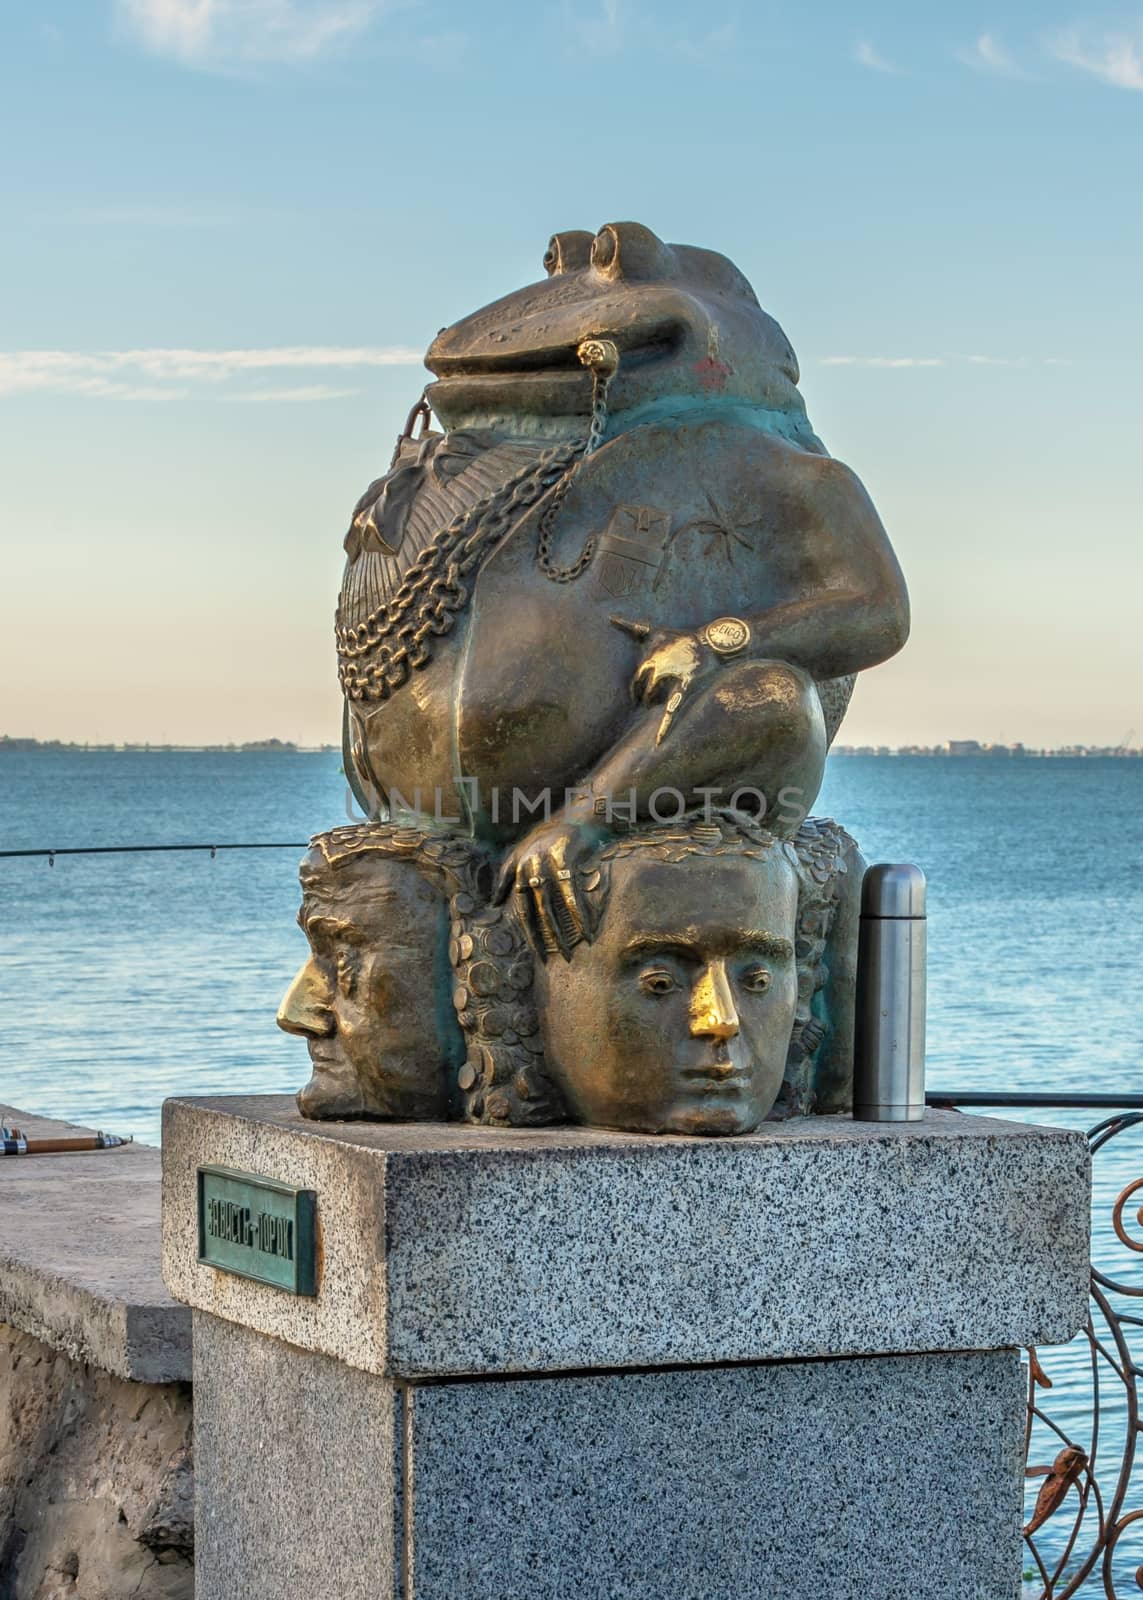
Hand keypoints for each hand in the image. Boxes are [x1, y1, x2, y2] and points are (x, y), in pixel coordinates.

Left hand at [494, 815, 603, 959]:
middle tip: (560, 959)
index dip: (531, 934)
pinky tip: (587, 929)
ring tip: (574, 950)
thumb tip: (492, 901)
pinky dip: (579, 912)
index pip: (522, 910)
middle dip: (548, 938)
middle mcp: (529, 869)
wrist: (576, 814)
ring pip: (553, 905)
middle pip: (538, 911)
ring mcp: (546, 864)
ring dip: (565, 930)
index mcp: (518, 871)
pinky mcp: (565, 859)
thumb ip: (505, 876)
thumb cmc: (546, 836)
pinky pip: (572, 892)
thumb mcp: (519, 851)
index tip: (540, 955)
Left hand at [621, 624, 709, 744]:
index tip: (638, 694)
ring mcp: (673, 678)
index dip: (637, 689)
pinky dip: (664, 729)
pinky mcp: (687, 688)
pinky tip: (657, 743)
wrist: (710, 644)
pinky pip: (673, 710)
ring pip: (655, 700)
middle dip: (644, 698)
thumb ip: (632, 627)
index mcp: (651, 659)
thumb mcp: (654, 632)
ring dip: (654, 705)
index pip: (637, 680)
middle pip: (644, 691)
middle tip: (647, 702)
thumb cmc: (680, 639)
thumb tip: (610, 618)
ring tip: (659, 705)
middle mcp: (659, 668)